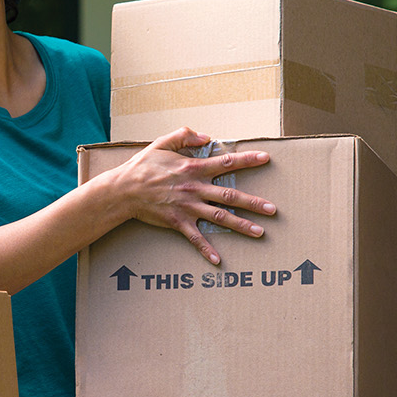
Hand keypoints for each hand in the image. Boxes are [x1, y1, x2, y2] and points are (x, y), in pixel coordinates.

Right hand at [107, 127, 276, 264]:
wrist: (123, 190)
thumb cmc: (142, 165)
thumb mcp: (162, 143)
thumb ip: (185, 136)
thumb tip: (207, 136)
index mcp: (194, 167)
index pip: (227, 162)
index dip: (248, 160)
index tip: (267, 159)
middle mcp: (195, 188)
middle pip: (230, 195)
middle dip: (253, 202)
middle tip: (273, 210)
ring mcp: (188, 207)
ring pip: (220, 217)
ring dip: (241, 225)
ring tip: (260, 232)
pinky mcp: (178, 222)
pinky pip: (195, 238)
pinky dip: (207, 250)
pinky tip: (219, 261)